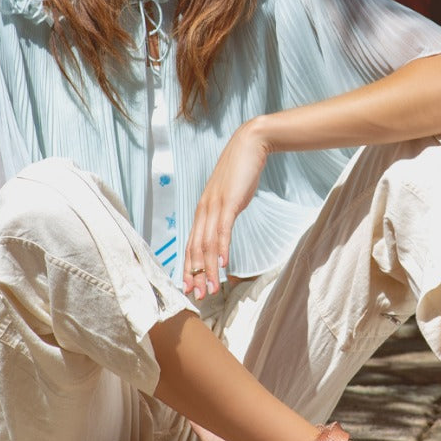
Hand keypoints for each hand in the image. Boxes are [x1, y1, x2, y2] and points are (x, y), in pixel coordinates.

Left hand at [183, 120, 269, 299]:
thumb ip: (225, 212)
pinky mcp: (229, 202)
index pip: (192, 243)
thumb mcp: (230, 195)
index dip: (190, 266)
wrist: (250, 144)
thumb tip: (224, 228)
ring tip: (210, 288)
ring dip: (208, 268)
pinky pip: (223, 229)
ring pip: (207, 243)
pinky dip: (221, 248)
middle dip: (195, 274)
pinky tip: (223, 263)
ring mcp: (215, 206)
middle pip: (195, 248)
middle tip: (197, 296)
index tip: (191, 286)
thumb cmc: (242, 171)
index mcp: (203, 210)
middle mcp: (204, 209)